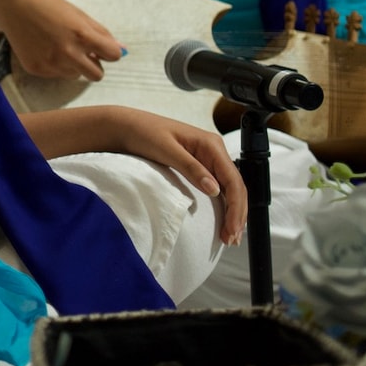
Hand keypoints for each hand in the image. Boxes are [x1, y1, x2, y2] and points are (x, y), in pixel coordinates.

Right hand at [0, 0, 122, 81]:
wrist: (14, 5)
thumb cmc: (50, 6)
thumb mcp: (79, 15)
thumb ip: (102, 34)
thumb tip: (123, 51)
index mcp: (81, 34)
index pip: (113, 55)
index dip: (110, 51)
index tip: (103, 48)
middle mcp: (66, 52)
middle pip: (97, 75)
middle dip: (95, 65)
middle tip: (85, 53)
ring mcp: (50, 63)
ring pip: (76, 75)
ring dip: (73, 64)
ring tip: (59, 45)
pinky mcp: (36, 69)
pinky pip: (57, 74)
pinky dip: (56, 65)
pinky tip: (45, 48)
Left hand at [95, 105, 246, 244]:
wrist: (127, 127)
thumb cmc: (145, 133)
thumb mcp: (166, 150)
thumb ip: (191, 168)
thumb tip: (215, 190)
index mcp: (211, 144)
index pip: (233, 179)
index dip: (235, 206)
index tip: (231, 228)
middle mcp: (214, 151)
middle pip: (236, 186)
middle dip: (237, 213)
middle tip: (231, 239)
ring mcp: (208, 158)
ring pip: (230, 188)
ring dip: (233, 211)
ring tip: (230, 236)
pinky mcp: (200, 165)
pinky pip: (219, 187)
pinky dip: (223, 205)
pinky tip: (224, 219)